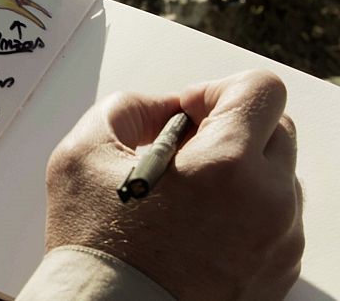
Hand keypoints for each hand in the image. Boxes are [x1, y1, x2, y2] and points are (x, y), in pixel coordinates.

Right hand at [45, 70, 302, 299]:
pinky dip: (243, 212)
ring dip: (237, 172)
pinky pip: (275, 221)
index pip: (262, 89)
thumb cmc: (95, 248)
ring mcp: (280, 243)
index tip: (187, 114)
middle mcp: (269, 204)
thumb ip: (127, 107)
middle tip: (181, 153)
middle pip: (276, 130)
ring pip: (277, 177)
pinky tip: (195, 228)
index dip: (217, 90)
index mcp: (228, 166)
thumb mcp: (82, 152)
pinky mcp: (277, 273)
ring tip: (184, 198)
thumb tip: (164, 108)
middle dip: (229, 128)